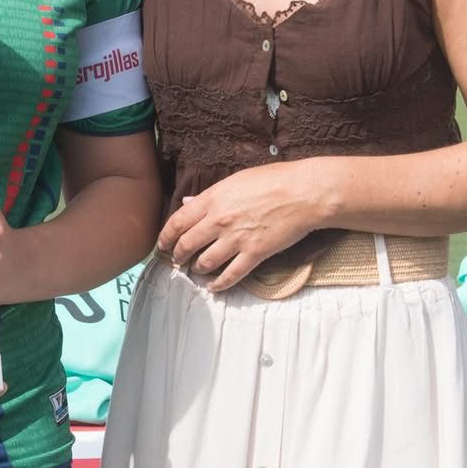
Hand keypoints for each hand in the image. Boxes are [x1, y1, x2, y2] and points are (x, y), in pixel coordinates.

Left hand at [158, 162, 326, 291]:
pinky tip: (214, 287)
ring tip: (197, 272)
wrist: (304, 192)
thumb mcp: (236, 180)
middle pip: (187, 245)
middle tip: (177, 261)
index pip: (177, 222)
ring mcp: (236, 239)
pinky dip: (219, 284)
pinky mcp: (254, 254)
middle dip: (178, 256)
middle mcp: (219, 220)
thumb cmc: (274, 179)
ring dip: (197, 270)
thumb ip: (210, 194)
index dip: (165, 236)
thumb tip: (188, 201)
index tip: (163, 244)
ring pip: (205, 262)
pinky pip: (231, 275)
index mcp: (213, 199)